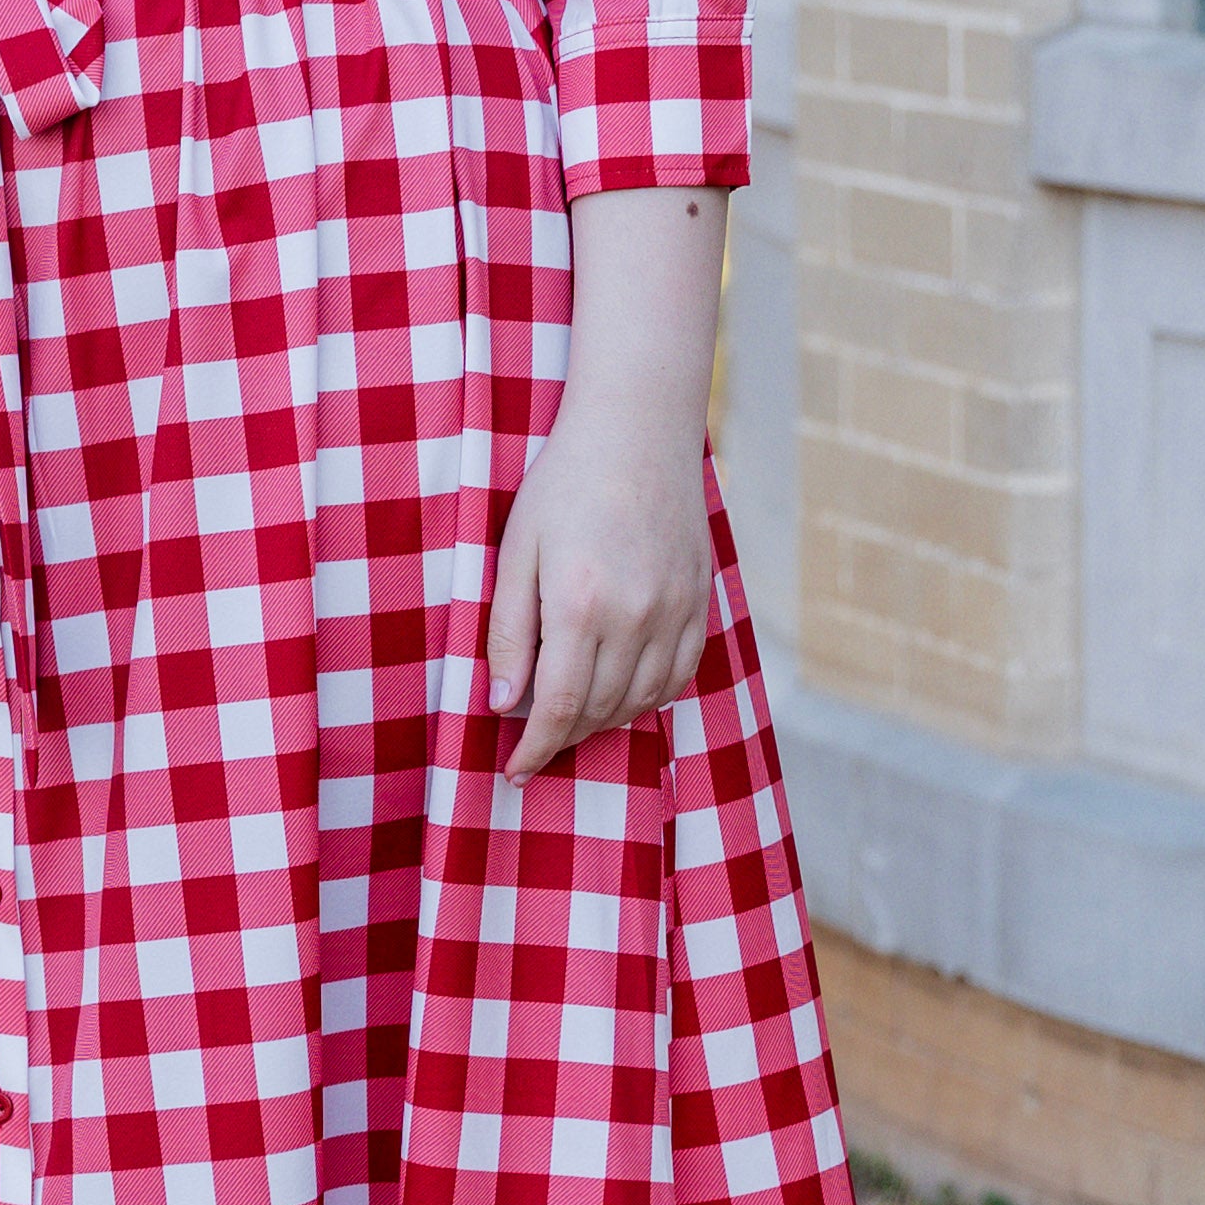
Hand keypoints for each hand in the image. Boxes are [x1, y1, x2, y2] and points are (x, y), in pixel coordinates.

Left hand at [485, 391, 712, 775]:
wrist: (637, 432)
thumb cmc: (563, 485)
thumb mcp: (515, 552)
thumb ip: (510, 633)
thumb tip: (504, 705)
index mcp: (580, 606)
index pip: (559, 708)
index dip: (535, 749)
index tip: (515, 771)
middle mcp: (636, 617)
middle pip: (601, 711)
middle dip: (564, 737)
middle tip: (534, 741)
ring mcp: (676, 612)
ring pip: (642, 701)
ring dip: (604, 721)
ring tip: (572, 719)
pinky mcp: (700, 603)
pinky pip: (678, 676)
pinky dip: (648, 697)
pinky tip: (621, 693)